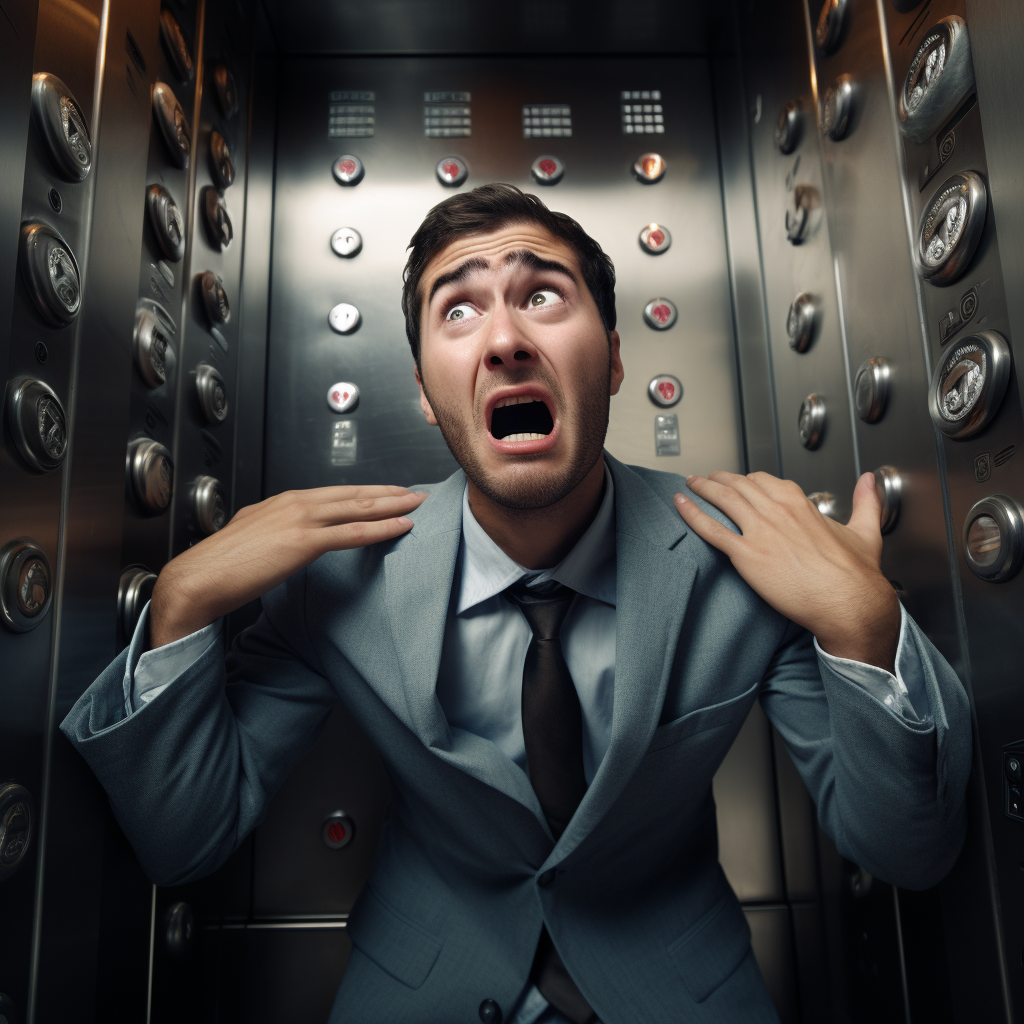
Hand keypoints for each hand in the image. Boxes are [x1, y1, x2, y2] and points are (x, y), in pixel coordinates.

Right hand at [149, 485, 427, 648]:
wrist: (198, 579)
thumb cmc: (220, 566)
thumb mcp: (253, 537)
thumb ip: (277, 532)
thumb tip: (291, 537)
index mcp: (281, 502)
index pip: (334, 493)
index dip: (364, 492)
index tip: (386, 492)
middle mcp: (293, 503)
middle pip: (352, 494)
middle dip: (386, 492)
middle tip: (413, 492)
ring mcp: (299, 520)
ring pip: (357, 508)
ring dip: (391, 505)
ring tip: (415, 505)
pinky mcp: (303, 542)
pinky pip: (352, 533)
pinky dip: (380, 528)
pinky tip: (399, 528)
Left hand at [674, 471, 899, 672]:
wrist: (849, 603)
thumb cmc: (856, 575)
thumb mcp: (865, 530)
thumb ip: (865, 501)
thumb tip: (869, 481)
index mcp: (801, 504)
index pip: (765, 481)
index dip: (748, 480)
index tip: (739, 482)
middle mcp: (777, 511)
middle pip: (739, 485)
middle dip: (719, 479)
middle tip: (705, 479)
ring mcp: (760, 531)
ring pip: (722, 499)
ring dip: (702, 488)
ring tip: (690, 485)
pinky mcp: (747, 555)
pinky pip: (711, 529)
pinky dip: (691, 514)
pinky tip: (680, 505)